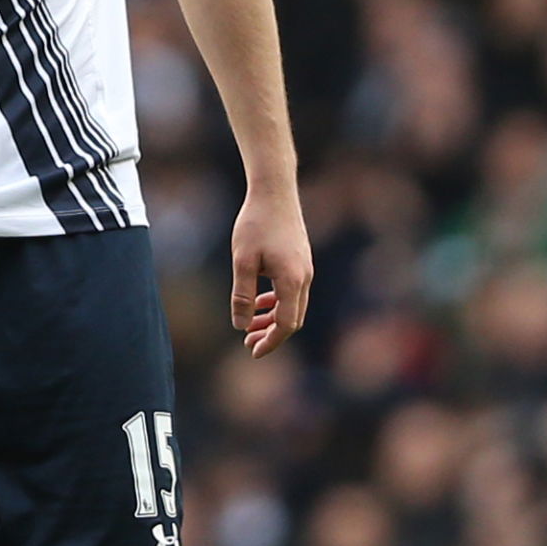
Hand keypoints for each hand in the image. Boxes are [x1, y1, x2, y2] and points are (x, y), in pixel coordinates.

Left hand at [229, 183, 310, 357]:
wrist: (274, 193)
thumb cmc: (255, 224)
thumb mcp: (242, 261)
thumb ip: (242, 295)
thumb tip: (240, 326)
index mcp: (293, 281)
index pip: (286, 324)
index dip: (270, 341)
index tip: (252, 352)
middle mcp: (305, 279)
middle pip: (292, 319)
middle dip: (271, 335)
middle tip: (247, 344)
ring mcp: (306, 270)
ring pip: (293, 306)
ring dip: (273, 319)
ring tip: (250, 327)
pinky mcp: (301, 261)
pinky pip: (292, 291)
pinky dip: (277, 302)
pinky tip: (260, 302)